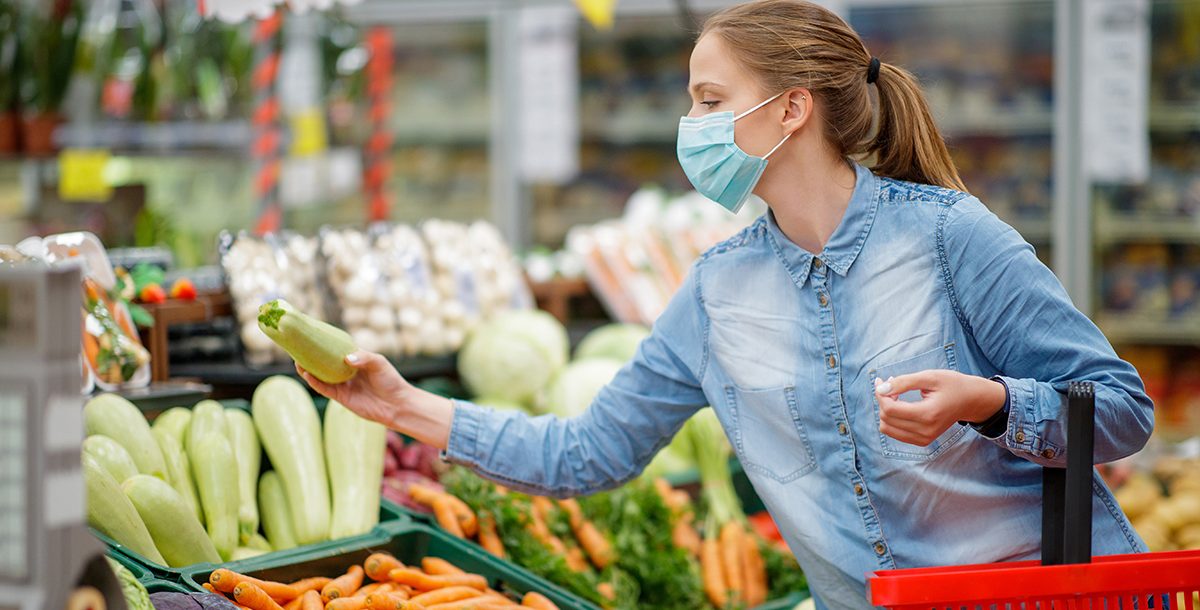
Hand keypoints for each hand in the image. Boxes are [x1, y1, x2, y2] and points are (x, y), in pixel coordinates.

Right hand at [296, 351, 454, 448]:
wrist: (396, 405)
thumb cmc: (390, 380)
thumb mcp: (379, 363)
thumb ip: (364, 358)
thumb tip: (347, 359)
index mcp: (355, 360)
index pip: (336, 349)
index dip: (324, 343)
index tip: (311, 334)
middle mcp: (345, 371)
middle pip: (324, 363)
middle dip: (311, 356)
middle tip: (298, 347)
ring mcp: (342, 384)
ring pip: (320, 376)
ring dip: (308, 369)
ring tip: (297, 360)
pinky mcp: (341, 397)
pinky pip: (324, 389)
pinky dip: (314, 382)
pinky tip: (306, 375)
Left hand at [874, 370, 1005, 446]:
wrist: (970, 400)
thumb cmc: (951, 385)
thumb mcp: (929, 377)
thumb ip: (903, 382)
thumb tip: (880, 389)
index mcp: (928, 415)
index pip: (890, 410)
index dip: (881, 394)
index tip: (882, 380)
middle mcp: (925, 431)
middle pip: (886, 419)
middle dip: (883, 400)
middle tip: (891, 384)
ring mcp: (924, 439)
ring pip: (887, 428)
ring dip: (885, 410)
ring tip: (896, 395)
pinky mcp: (922, 441)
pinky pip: (895, 433)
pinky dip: (892, 419)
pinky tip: (900, 405)